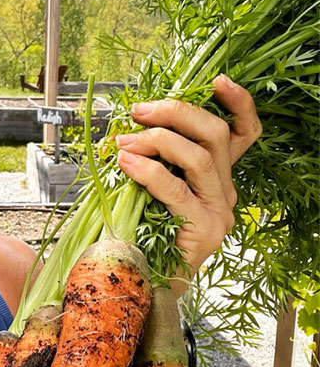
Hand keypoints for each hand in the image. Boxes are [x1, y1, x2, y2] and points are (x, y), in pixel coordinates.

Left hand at [114, 75, 261, 295]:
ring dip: (156, 140)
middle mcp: (224, 191)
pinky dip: (147, 170)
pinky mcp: (205, 229)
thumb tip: (130, 124)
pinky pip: (176, 188)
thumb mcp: (150, 186)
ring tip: (123, 142)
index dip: (239, 103)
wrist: (143, 285)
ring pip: (198, 156)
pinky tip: (125, 162)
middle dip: (176, 112)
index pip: (243, 133)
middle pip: (215, 134)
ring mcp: (218, 211)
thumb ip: (154, 158)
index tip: (217, 81)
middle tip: (139, 111)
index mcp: (216, 178)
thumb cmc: (141, 234)